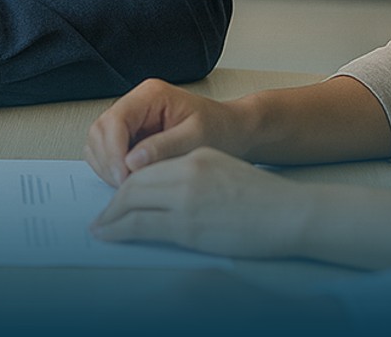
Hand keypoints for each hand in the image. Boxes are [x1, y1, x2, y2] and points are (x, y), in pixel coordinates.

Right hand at [84, 78, 250, 185]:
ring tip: (129, 186)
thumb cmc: (219, 130)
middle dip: (108, 161)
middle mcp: (135, 104)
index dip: (113, 151)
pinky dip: (111, 169)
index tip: (124, 177)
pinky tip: (130, 181)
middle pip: (100, 130)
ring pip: (98, 142)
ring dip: (107, 167)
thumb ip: (164, 147)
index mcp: (150, 95)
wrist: (232, 131)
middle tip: (125, 186)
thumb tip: (132, 162)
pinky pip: (107, 152)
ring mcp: (130, 120)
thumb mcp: (197, 138)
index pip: (115, 120)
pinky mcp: (130, 136)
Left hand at [89, 147, 309, 257]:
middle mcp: (187, 171)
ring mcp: (185, 197)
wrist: (291, 214)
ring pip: (131, 201)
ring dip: (110, 216)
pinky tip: (109, 234)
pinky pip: (141, 224)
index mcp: (197, 156)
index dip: (127, 180)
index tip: (118, 195)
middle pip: (135, 181)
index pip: (149, 166)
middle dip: (114, 200)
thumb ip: (195, 176)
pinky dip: (118, 229)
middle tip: (102, 214)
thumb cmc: (266, 200)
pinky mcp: (187, 224)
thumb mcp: (225, 172)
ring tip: (100, 227)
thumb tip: (168, 194)